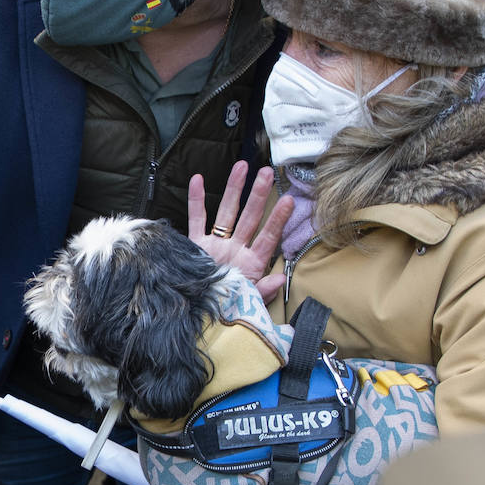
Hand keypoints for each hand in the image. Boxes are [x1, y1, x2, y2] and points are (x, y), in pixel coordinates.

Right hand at [187, 160, 292, 301]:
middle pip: (249, 217)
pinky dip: (195, 200)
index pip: (268, 237)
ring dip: (233, 189)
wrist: (197, 319)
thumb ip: (263, 291)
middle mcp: (235, 250)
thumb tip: (280, 279)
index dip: (277, 220)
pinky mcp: (196, 246)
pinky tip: (197, 179)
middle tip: (267, 173)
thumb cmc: (227, 312)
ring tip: (242, 166)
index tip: (288, 201)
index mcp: (251, 264)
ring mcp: (215, 245)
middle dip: (258, 195)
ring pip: (225, 212)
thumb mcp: (248, 305)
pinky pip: (196, 219)